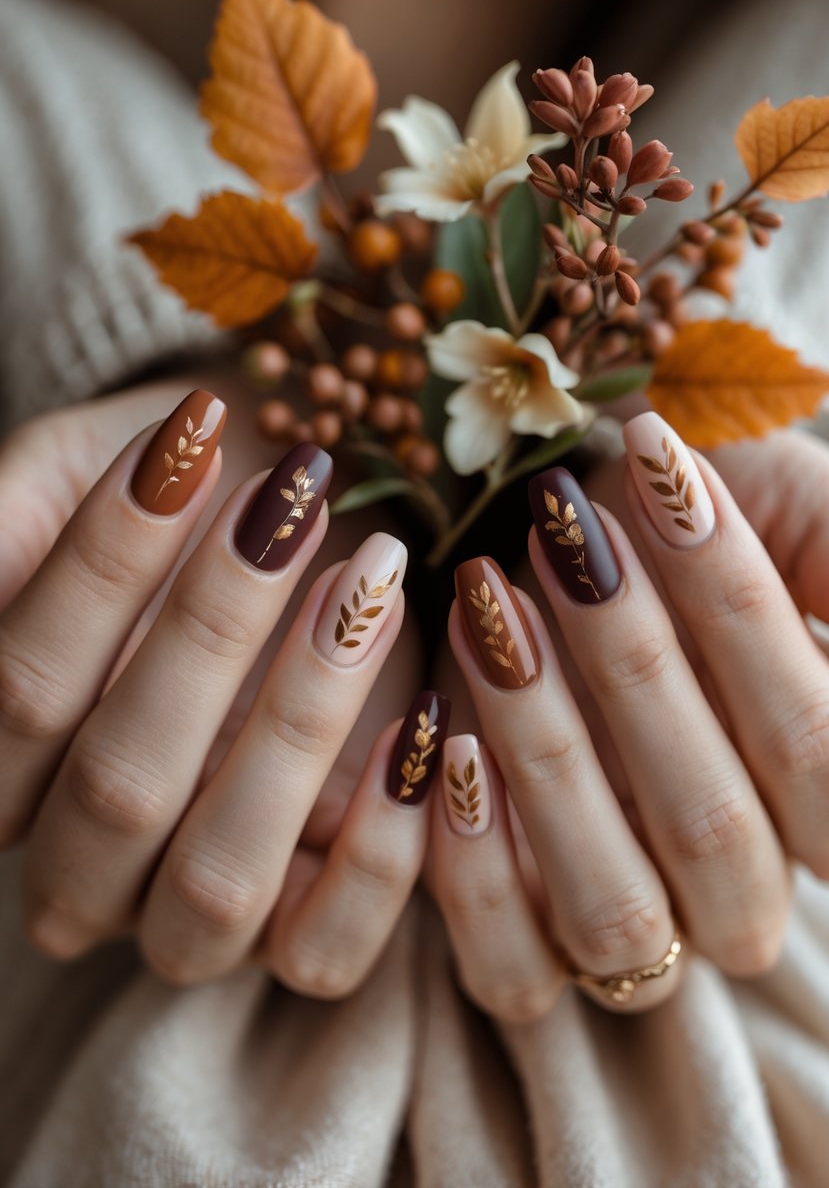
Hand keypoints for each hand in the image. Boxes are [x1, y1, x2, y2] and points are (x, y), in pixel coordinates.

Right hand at [0, 384, 430, 991]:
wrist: (304, 522)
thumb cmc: (185, 497)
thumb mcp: (74, 475)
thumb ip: (11, 522)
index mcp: (9, 762)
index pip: (23, 687)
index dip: (100, 567)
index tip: (189, 446)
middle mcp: (84, 861)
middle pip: (118, 787)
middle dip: (211, 632)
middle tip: (294, 503)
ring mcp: (193, 910)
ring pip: (217, 884)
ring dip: (301, 726)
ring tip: (371, 587)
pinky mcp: (303, 930)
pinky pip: (324, 953)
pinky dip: (383, 849)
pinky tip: (426, 723)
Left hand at [426, 415, 828, 1019]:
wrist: (538, 543)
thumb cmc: (669, 514)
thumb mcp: (779, 506)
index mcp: (813, 790)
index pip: (816, 747)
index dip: (746, 618)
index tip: (672, 487)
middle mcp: (736, 881)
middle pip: (716, 831)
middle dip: (637, 670)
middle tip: (569, 538)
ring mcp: (632, 924)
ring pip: (615, 913)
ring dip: (549, 759)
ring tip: (492, 617)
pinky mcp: (522, 950)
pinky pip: (510, 971)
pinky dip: (473, 871)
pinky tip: (441, 741)